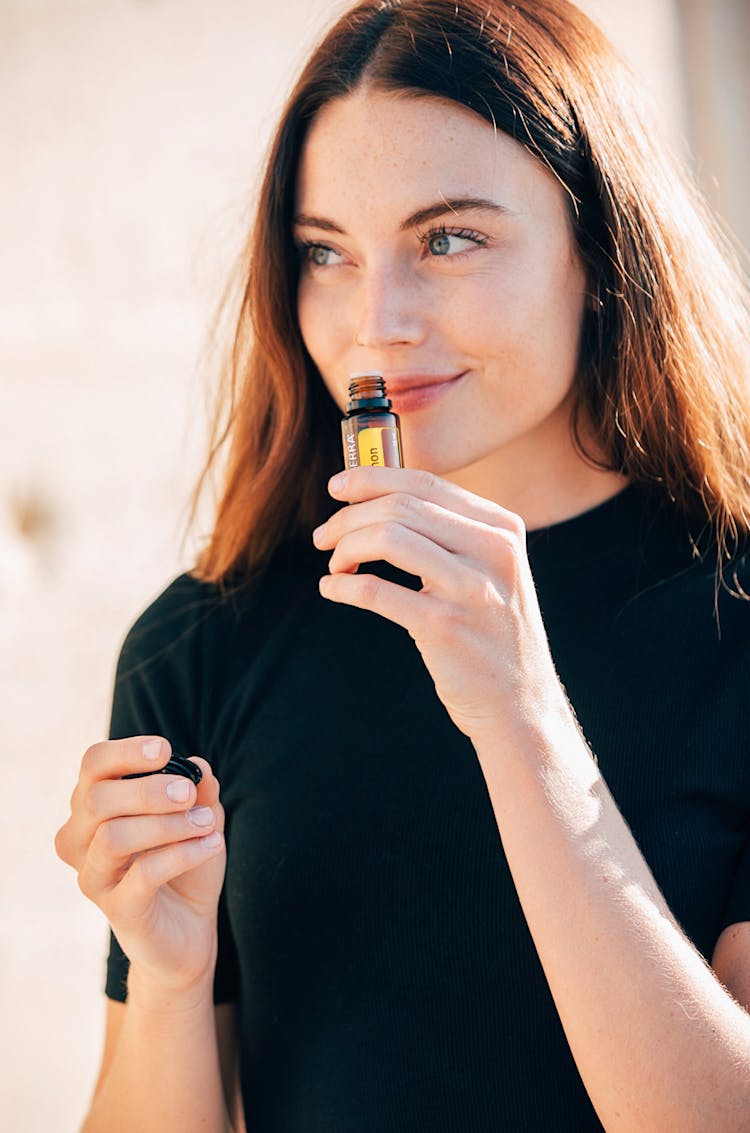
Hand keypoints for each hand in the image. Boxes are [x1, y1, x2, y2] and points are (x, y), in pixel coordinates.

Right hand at [55, 737, 225, 994]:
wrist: (190, 929)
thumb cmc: (185, 864)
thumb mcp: (198, 817)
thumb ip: (198, 789)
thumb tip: (199, 765)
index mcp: (94, 808)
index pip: (92, 765)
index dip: (125, 752)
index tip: (165, 749)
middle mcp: (81, 840)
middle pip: (96, 799)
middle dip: (149, 791)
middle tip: (189, 793)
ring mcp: (94, 877)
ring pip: (113, 837)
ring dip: (167, 824)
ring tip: (206, 822)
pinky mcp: (117, 911)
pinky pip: (142, 874)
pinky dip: (182, 853)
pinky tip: (212, 845)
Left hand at [313, 467, 566, 744]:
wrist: (520, 700)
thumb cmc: (490, 629)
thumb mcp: (490, 569)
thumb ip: (449, 531)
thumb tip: (377, 496)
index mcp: (502, 527)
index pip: (424, 482)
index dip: (371, 479)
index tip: (337, 487)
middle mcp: (493, 550)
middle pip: (400, 507)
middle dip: (349, 517)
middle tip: (324, 537)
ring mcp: (471, 589)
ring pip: (387, 539)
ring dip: (345, 548)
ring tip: (336, 566)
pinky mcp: (445, 627)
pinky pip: (376, 592)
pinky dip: (343, 587)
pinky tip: (331, 590)